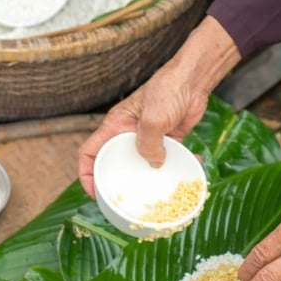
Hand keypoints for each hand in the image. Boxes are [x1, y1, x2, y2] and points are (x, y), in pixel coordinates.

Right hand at [77, 74, 210, 198]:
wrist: (193, 80)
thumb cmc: (167, 90)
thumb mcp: (152, 119)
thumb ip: (148, 144)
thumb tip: (154, 165)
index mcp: (115, 126)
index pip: (90, 152)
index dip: (86, 172)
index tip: (93, 191)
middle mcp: (128, 134)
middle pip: (116, 162)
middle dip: (118, 181)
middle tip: (124, 201)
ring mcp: (148, 137)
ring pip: (143, 164)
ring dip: (151, 177)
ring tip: (157, 194)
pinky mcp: (167, 139)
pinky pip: (168, 158)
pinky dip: (177, 165)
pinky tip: (189, 169)